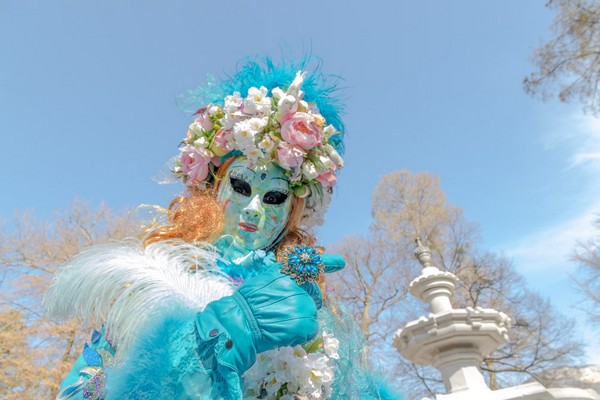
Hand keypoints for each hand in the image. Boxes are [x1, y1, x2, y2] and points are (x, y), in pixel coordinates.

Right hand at [195, 268, 317, 372]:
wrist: (241, 322)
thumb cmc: (246, 304)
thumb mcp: (264, 282)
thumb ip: (282, 282)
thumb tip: (294, 289)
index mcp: (287, 273)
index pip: (312, 264)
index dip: (329, 263)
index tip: (342, 263)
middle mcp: (299, 285)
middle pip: (314, 296)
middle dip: (305, 303)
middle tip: (284, 312)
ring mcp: (304, 303)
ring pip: (311, 314)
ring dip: (300, 320)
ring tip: (279, 323)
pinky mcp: (306, 321)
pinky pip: (311, 329)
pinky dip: (301, 333)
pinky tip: (284, 333)